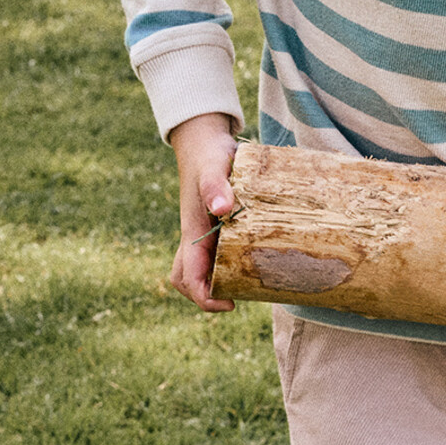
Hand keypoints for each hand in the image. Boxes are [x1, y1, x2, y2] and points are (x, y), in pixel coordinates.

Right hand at [167, 112, 237, 311]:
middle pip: (189, 280)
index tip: (228, 304)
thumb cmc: (209, 155)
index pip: (187, 277)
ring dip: (220, 282)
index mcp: (192, 232)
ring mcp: (204, 233)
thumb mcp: (214, 167)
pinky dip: (231, 265)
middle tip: (239, 297)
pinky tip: (258, 260)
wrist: (204, 141)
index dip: (204, 297)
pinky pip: (218, 255)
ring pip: (203, 270)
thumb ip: (216, 186)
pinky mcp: (216, 226)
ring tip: (251, 283)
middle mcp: (196, 237)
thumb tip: (222, 209)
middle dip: (208, 296)